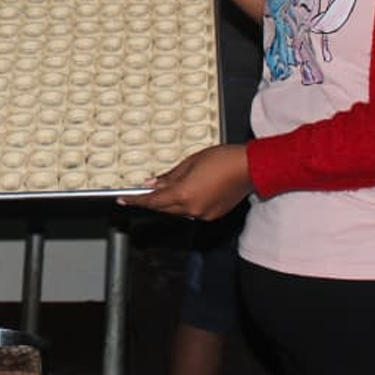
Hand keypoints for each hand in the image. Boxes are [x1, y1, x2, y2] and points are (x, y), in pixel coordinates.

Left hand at [119, 144, 251, 219]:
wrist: (250, 167)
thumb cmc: (223, 159)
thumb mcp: (190, 162)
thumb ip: (169, 176)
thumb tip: (153, 183)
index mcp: (184, 194)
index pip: (153, 201)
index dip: (136, 200)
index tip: (123, 199)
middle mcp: (193, 208)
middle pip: (164, 208)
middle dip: (153, 200)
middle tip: (143, 191)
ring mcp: (204, 214)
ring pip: (178, 211)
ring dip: (170, 201)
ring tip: (169, 186)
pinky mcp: (214, 214)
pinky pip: (192, 211)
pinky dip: (186, 203)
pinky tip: (188, 191)